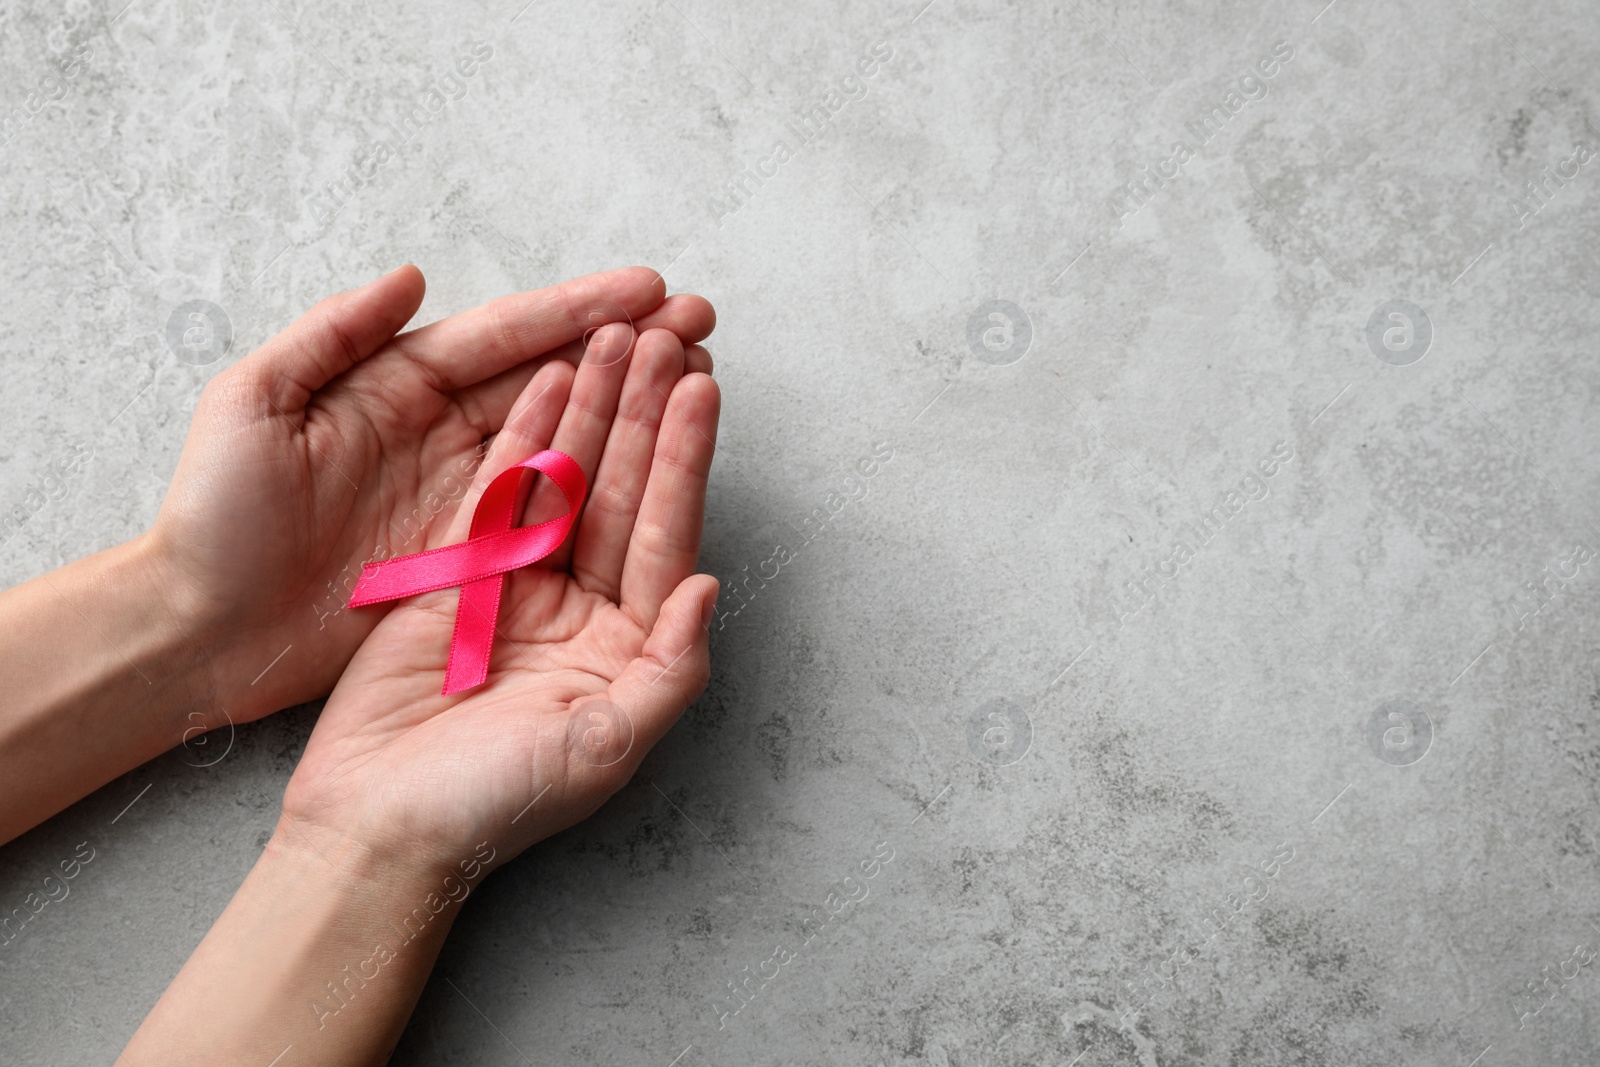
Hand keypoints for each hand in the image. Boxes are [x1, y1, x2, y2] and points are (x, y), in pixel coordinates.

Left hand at [146, 266, 713, 723]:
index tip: (647, 289)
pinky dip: (603, 476)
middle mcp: (442, 433)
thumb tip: (411, 276)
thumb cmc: (214, 516)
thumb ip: (331, 334)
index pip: (503, 336)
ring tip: (694, 373)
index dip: (576, 310)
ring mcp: (465, 496)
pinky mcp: (474, 557)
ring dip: (631, 405)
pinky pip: (551, 509)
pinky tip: (650, 456)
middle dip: (627, 347)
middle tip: (699, 321)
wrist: (202, 630)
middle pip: (552, 377)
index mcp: (396, 386)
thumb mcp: (251, 404)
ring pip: (566, 437)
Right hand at [278, 323, 719, 875]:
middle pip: (622, 491)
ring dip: (593, 408)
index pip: (665, 536)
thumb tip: (711, 586)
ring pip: (566, 476)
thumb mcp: (604, 749)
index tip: (700, 392)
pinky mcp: (460, 573)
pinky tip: (547, 379)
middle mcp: (583, 606)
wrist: (379, 827)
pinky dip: (522, 436)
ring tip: (613, 335)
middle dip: (643, 413)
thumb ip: (670, 668)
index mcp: (626, 645)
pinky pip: (498, 491)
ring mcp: (520, 584)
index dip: (683, 462)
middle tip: (662, 335)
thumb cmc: (495, 804)